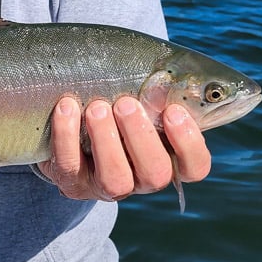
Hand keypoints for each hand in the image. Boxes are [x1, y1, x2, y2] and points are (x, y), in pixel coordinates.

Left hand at [37, 96, 210, 202]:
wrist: (74, 120)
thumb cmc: (119, 99)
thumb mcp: (142, 94)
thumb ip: (159, 88)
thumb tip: (166, 75)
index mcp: (168, 156)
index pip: (195, 167)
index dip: (189, 143)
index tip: (174, 110)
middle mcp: (142, 179)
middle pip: (155, 174)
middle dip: (140, 136)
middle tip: (125, 103)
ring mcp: (108, 186)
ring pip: (115, 180)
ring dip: (106, 139)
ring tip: (97, 107)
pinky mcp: (73, 184)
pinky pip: (70, 166)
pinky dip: (67, 135)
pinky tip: (67, 107)